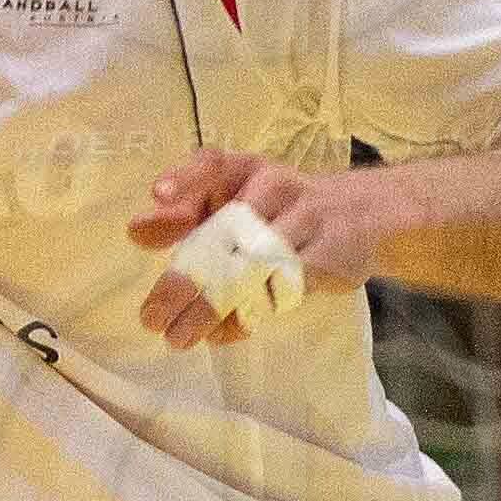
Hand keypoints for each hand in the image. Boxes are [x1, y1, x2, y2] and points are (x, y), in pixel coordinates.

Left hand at [127, 149, 386, 346]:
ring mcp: (306, 220)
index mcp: (245, 169)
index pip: (214, 164)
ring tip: (178, 337)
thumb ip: (186, 215)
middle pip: (225, 234)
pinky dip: (249, 315)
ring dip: (210, 309)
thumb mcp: (234, 200)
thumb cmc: (277, 209)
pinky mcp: (329, 256)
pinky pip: (282, 290)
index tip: (159, 197)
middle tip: (151, 317)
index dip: (187, 179)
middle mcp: (275, 187)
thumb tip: (138, 231)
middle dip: (184, 281)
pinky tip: (223, 334)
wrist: (362, 214)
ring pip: (251, 270)